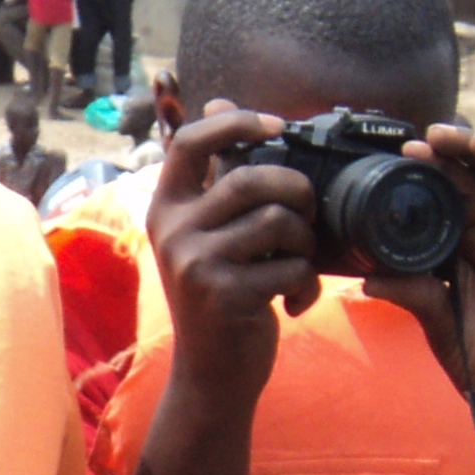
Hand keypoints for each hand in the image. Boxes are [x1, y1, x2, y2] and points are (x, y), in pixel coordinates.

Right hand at [147, 102, 315, 413]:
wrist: (212, 376)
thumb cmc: (221, 298)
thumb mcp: (207, 235)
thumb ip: (215, 177)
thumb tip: (218, 99)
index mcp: (167, 208)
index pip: (191, 141)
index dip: (237, 122)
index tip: (277, 128)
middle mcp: (174, 231)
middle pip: (252, 178)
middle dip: (297, 191)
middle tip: (307, 218)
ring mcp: (196, 263)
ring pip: (278, 221)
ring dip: (305, 244)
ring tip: (298, 266)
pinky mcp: (225, 295)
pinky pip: (290, 267)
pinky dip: (306, 285)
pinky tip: (295, 303)